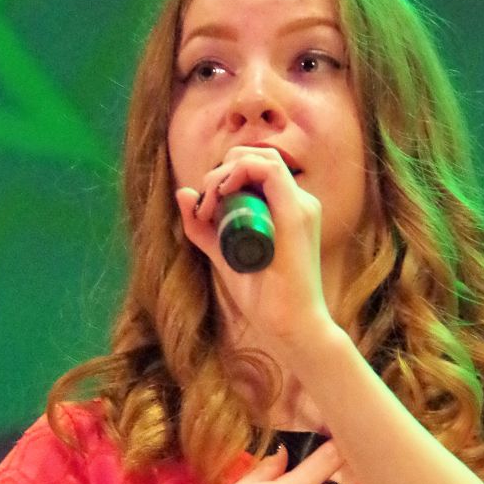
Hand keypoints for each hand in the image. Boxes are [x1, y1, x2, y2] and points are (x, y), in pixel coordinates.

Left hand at [173, 146, 332, 354]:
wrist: (291, 327)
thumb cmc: (264, 298)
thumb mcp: (222, 255)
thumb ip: (203, 229)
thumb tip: (182, 193)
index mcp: (286, 208)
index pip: (253, 170)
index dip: (220, 177)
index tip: (202, 210)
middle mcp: (298, 201)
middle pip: (255, 157)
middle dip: (219, 172)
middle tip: (203, 207)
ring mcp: (301, 204)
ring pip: (260, 158)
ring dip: (224, 173)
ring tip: (209, 206)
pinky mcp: (297, 212)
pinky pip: (268, 170)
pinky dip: (239, 172)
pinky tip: (221, 194)